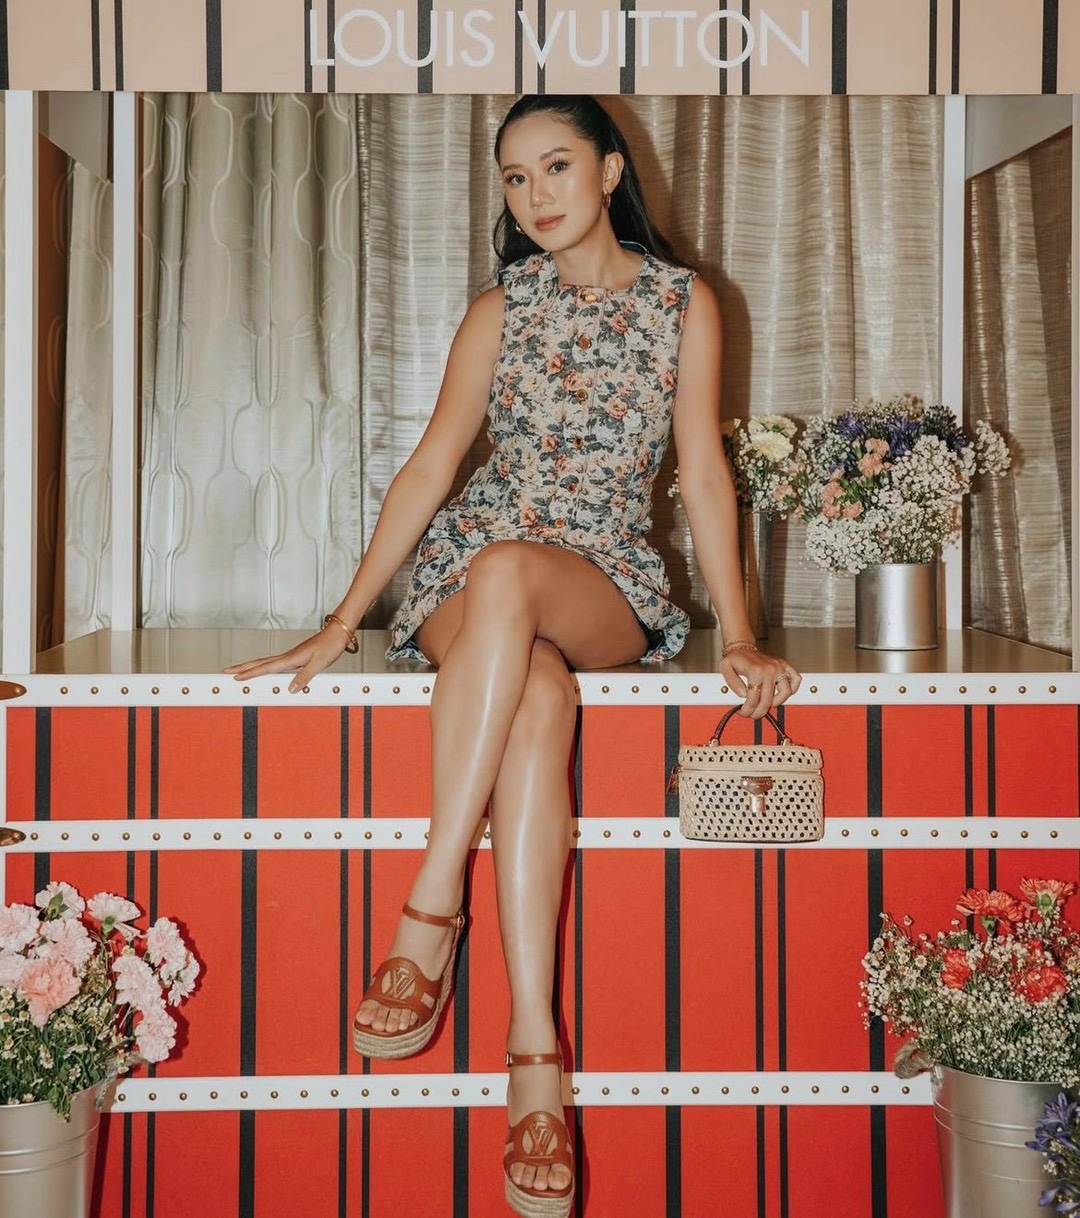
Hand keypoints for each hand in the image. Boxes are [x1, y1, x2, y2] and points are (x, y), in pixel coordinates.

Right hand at [223, 627, 348, 693]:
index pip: (265, 667)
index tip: (235, 677)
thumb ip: (304, 676)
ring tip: (239, 671)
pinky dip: (265, 667)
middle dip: (242, 667)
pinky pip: (276, 664)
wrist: (339, 632)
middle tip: (226, 671)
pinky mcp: (297, 657)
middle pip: (260, 663)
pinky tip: (265, 670)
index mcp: (291, 658)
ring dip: (252, 666)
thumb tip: (290, 689)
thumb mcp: (319, 663)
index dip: (250, 673)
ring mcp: (291, 656)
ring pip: (266, 662)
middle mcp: (288, 656)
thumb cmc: (331, 645)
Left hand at [719, 647, 801, 719]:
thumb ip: (732, 683)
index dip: (747, 709)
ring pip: (786, 692)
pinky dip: (793, 688)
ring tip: (766, 705)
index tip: (743, 712)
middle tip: (753, 714)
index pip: (753, 698)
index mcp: (756, 670)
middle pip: (768, 700)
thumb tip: (743, 695)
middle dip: (759, 711)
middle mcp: (770, 669)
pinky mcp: (785, 666)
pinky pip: (796, 679)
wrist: (742, 648)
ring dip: (776, 703)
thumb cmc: (735, 658)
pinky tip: (782, 694)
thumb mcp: (725, 668)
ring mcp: (779, 667)